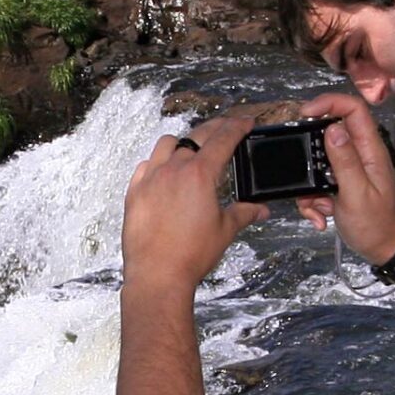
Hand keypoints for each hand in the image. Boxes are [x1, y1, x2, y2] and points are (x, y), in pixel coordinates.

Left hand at [121, 110, 268, 295]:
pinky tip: (164, 172)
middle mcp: (173, 169)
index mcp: (200, 174)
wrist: (157, 274)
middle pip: (197, 136)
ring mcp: (150, 178)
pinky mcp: (134, 191)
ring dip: (183, 142)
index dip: (238, 126)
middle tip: (228, 127)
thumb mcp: (225, 231)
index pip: (223, 139)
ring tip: (193, 149)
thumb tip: (260, 209)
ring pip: (166, 144)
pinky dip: (158, 162)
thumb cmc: (191, 254)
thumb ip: (244, 213)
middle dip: (216, 128)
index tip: (246, 121)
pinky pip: (146, 165)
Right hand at [297, 93, 394, 264]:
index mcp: (370, 151)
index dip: (328, 103)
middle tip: (302, 170)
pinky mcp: (339, 184)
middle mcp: (360, 155)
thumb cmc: (377, 225)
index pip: (353, 109)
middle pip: (328, 133)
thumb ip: (345, 161)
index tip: (305, 115)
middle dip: (309, 153)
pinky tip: (320, 216)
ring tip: (318, 206)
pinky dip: (311, 200)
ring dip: (308, 185)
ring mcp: (348, 169)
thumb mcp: (357, 194)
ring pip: (317, 160)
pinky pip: (316, 182)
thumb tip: (332, 129)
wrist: (385, 250)